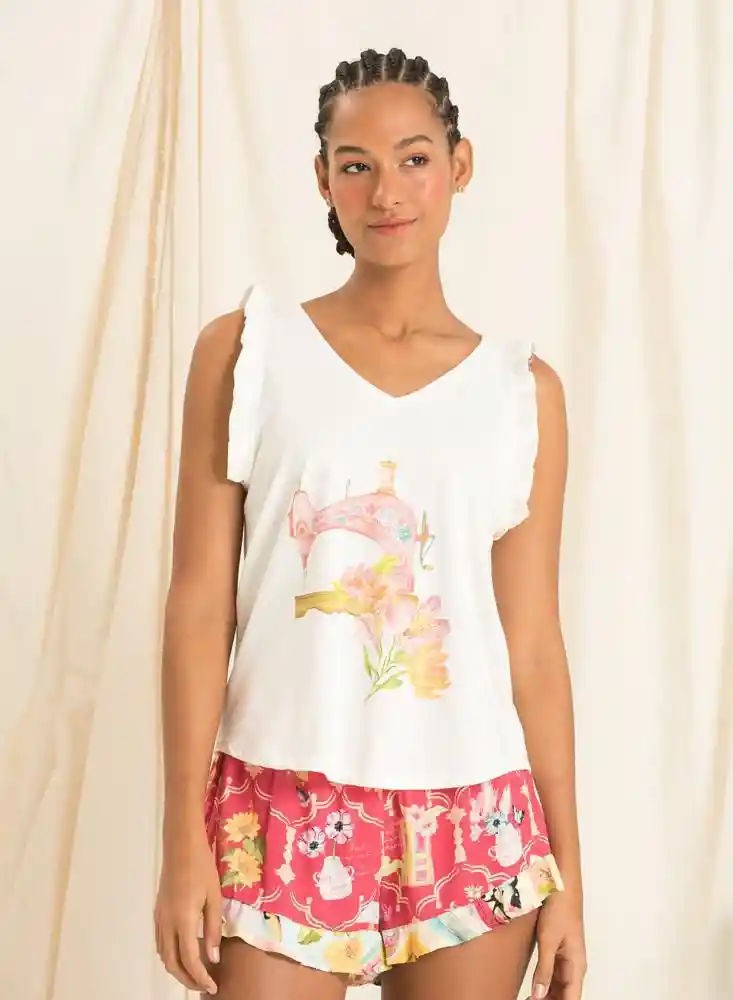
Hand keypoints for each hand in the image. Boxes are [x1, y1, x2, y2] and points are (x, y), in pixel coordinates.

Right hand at [154, 829, 222, 995]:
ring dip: (177, 969)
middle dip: (187, 979)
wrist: (181, 847)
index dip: (200, 977)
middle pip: (171, 963)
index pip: (189, 959)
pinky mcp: (157, 912)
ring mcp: (159, 918)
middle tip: (204, 985)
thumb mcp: (214, 898)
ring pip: (163, 955)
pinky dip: (170, 955)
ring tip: (195, 973)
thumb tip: (213, 958)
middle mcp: (167, 923)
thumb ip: (213, 930)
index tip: (212, 986)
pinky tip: (183, 953)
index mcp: (183, 920)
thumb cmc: (202, 868)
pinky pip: (160, 942)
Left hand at [529, 889, 586, 999]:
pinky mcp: (558, 951)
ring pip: (559, 987)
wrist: (562, 885)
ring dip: (546, 995)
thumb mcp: (548, 940)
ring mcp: (567, 959)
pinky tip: (532, 990)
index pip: (571, 999)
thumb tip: (539, 996)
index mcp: (577, 966)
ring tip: (527, 999)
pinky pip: (554, 975)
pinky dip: (545, 985)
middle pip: (565, 995)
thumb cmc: (559, 910)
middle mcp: (574, 966)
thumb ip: (544, 969)